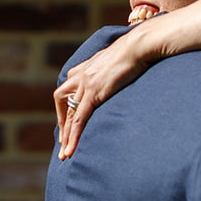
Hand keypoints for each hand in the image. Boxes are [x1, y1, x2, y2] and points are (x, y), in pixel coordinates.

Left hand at [53, 41, 150, 158]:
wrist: (138, 46)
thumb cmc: (135, 50)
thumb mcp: (116, 59)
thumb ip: (109, 68)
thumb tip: (117, 71)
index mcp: (85, 68)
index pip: (68, 91)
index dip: (66, 109)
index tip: (69, 124)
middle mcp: (80, 76)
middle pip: (62, 102)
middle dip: (62, 123)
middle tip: (64, 141)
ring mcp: (85, 85)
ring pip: (70, 116)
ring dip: (66, 136)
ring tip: (66, 155)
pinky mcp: (93, 93)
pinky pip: (79, 119)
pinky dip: (74, 135)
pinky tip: (72, 149)